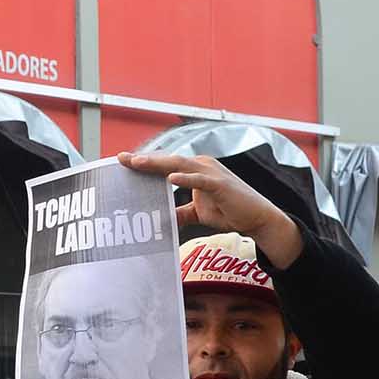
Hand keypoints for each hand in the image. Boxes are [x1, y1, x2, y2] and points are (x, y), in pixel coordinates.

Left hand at [121, 152, 300, 267]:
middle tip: (121, 159)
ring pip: (180, 165)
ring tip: (138, 163)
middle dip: (144, 160)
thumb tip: (164, 220)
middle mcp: (201, 166)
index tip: (122, 161)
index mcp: (194, 170)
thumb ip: (181, 213)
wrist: (256, 218)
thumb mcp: (199, 213)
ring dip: (158, 164)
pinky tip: (170, 178)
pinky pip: (200, 180)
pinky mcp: (221, 185)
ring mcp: (211, 173)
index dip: (145, 163)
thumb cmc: (229, 211)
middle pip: (168, 161)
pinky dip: (185, 178)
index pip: (165, 165)